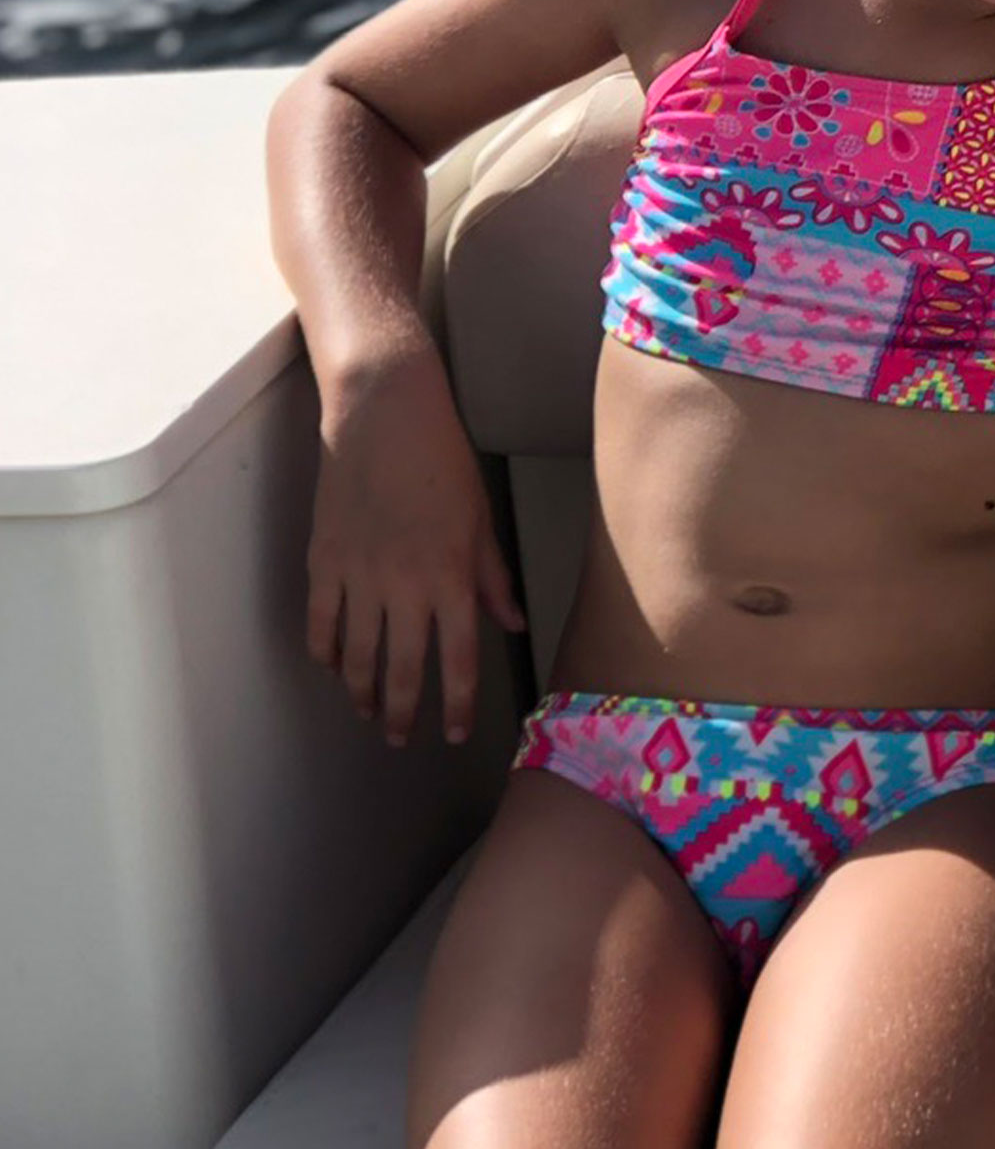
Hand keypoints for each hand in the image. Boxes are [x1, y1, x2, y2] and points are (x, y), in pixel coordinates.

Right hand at [304, 351, 525, 746]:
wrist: (383, 417)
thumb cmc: (442, 462)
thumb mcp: (480, 519)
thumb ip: (492, 578)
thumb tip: (513, 623)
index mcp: (451, 577)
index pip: (459, 659)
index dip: (457, 703)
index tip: (455, 732)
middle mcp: (404, 586)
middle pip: (402, 670)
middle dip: (402, 713)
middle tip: (400, 739)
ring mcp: (358, 576)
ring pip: (357, 656)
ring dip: (361, 692)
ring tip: (367, 713)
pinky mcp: (322, 561)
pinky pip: (320, 623)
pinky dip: (326, 652)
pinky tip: (333, 668)